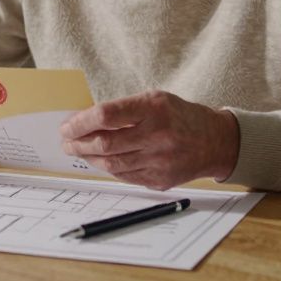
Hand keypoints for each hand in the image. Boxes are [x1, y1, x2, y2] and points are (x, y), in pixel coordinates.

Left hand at [59, 91, 239, 189]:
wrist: (214, 141)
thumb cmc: (178, 116)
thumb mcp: (154, 100)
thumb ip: (122, 109)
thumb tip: (84, 121)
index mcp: (153, 109)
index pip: (106, 115)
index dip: (80, 122)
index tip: (67, 126)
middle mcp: (157, 135)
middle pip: (105, 143)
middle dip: (78, 143)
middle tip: (66, 141)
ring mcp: (159, 161)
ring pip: (111, 163)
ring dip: (89, 158)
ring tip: (78, 151)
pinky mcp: (160, 180)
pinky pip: (124, 176)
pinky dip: (107, 168)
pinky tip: (99, 161)